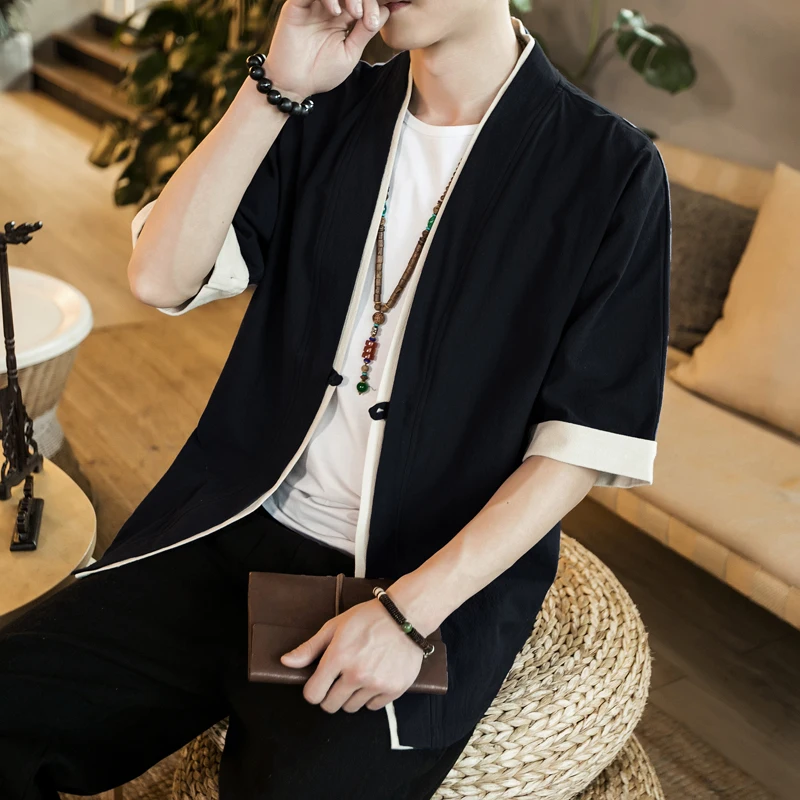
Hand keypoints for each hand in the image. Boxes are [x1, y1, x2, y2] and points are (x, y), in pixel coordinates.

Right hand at [263, 0, 390, 99]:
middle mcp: (327, 8)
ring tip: (354, 14)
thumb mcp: (349, 53)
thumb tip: (386, 10)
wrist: (293, 85)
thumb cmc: (321, 72)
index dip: (372, 6)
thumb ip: (365, 32)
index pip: (361, 1)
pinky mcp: (296, 5)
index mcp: (342, 18)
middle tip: (366, 17)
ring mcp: (312, 5)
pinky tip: (336, 13)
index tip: (374, 23)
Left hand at [280, 598, 423, 712]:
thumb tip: (286, 663)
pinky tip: (374, 678)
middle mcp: (356, 674)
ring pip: (352, 708)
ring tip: (359, 676)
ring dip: (351, 696)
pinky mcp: (394, 689)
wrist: (405, 617)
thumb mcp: (335, 627)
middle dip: (330, 695)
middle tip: (339, 679)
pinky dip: (371, 697)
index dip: (313, 690)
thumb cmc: (368, 618)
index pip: (313, 695)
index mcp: (338, 657)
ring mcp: (376, 684)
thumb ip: (310, 648)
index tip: (319, 683)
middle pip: (330, 705)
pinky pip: (373, 707)